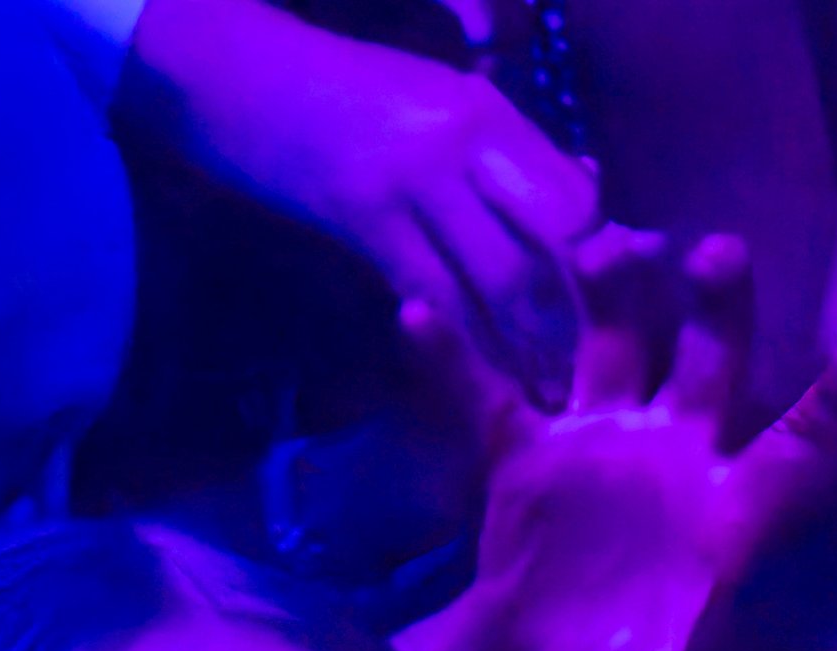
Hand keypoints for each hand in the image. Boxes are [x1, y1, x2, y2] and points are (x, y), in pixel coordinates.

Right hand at [136, 0, 597, 396]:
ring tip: (546, 388)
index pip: (568, 195)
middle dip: (565, 317)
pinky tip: (493, 368)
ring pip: (493, 282)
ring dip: (523, 347)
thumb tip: (582, 189)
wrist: (238, 77)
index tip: (599, 291)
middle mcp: (456, 144)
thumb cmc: (343, 89)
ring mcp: (410, 185)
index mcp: (482, 108)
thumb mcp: (436, 98)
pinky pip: (436, 297)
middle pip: (541, 246)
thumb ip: (504, 147)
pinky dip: (470, 340)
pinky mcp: (365, 225)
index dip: (592, 251)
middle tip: (576, 364)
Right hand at [406, 228, 836, 650]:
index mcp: (728, 515)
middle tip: (715, 254)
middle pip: (713, 363)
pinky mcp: (529, 447)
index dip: (824, 416)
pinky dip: (449, 359)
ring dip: (613, 292)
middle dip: (720, 309)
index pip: (791, 456)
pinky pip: (489, 393)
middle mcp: (678, 455)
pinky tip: (415, 317)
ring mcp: (604, 439)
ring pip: (618, 342)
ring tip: (601, 246)